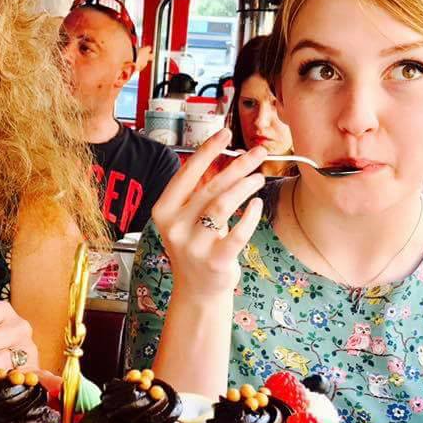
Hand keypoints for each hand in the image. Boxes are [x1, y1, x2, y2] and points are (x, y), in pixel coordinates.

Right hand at [151, 129, 266, 297]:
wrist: (196, 290)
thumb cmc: (196, 248)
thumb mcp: (188, 218)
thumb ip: (201, 191)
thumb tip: (227, 157)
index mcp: (164, 211)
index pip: (187, 172)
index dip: (208, 150)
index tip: (226, 132)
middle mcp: (175, 227)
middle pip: (210, 186)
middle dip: (237, 166)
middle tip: (258, 153)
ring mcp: (193, 245)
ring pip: (222, 204)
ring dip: (245, 186)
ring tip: (259, 178)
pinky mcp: (215, 260)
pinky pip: (237, 232)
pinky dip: (250, 215)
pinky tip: (257, 205)